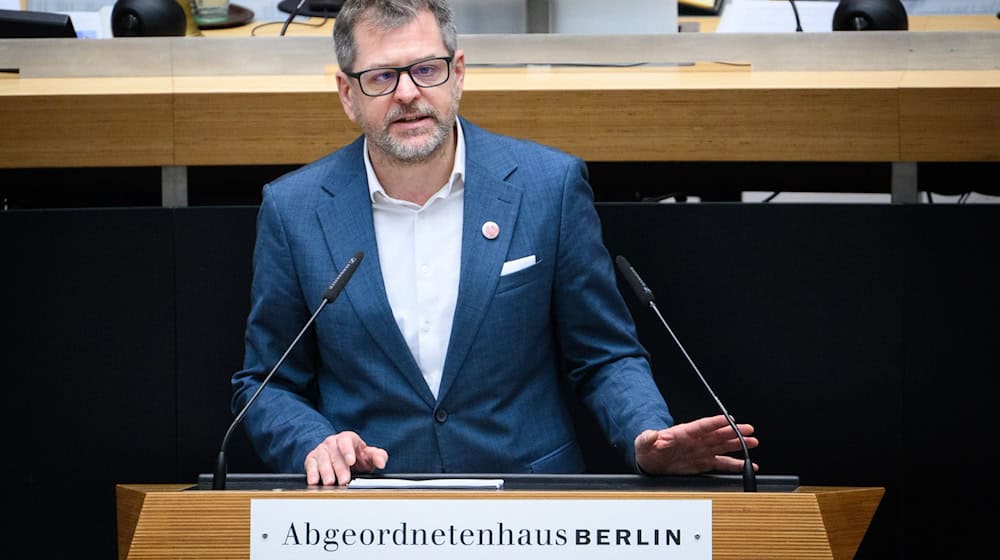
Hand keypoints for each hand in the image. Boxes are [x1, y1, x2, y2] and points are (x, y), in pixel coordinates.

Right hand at [304, 431, 387, 485]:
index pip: (346, 441)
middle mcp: (333, 442)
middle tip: (345, 480)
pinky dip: (312, 473)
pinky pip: (310, 465)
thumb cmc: (356, 456)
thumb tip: (381, 463)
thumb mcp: (368, 455)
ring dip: (326, 472)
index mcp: (347, 438)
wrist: (338, 454)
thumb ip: (378, 456)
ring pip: (322, 460)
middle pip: (335, 454)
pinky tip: (314, 481)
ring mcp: (321, 450)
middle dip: (340, 468)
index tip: (351, 461)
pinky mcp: (312, 459)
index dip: (348, 450)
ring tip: (330, 482)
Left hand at [634, 414, 758, 474]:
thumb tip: (651, 434)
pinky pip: (721, 463)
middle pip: (718, 434)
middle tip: (749, 431)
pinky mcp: (703, 464)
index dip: (715, 422)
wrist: (650, 462)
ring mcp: (701, 452)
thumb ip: (647, 438)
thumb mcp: (643, 443)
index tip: (729, 419)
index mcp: (683, 433)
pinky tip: (745, 465)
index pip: (702, 426)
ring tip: (752, 443)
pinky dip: (733, 465)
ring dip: (738, 445)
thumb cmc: (648, 450)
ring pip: (723, 447)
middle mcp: (696, 441)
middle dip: (734, 432)